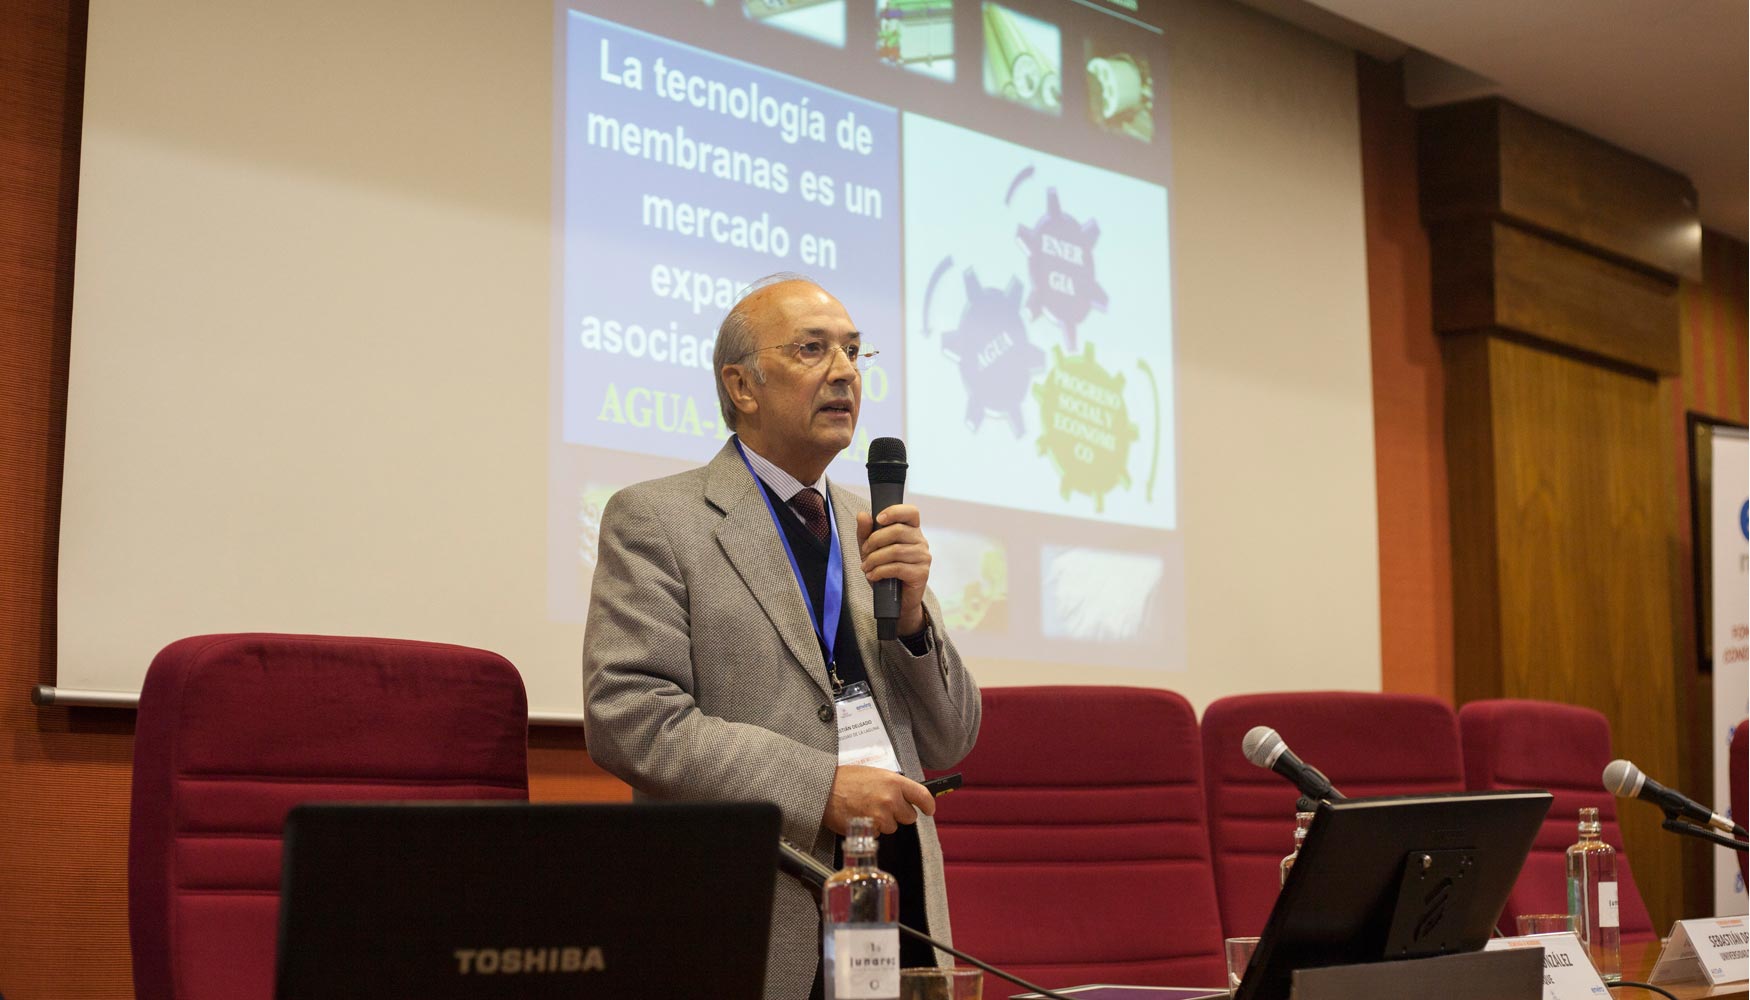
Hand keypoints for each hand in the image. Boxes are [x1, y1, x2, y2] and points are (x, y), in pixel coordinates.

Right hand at [822, 764, 934, 835]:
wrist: (824, 789)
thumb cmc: (846, 779)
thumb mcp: (875, 774)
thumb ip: (894, 785)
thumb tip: (907, 796)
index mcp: (894, 782)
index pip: (923, 796)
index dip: (928, 805)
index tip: (928, 809)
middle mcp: (890, 799)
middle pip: (909, 817)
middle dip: (899, 814)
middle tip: (883, 806)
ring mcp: (881, 815)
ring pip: (893, 827)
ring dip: (883, 822)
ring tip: (867, 809)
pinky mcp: (870, 828)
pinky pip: (879, 834)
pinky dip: (871, 829)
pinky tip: (861, 816)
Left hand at [857, 504, 930, 635]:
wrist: (896, 601)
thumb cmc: (886, 571)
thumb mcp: (871, 550)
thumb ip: (866, 532)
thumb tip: (862, 515)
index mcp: (912, 530)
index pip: (911, 512)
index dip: (895, 511)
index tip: (878, 519)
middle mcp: (921, 541)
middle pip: (897, 531)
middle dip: (874, 541)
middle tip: (864, 553)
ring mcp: (923, 557)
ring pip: (895, 550)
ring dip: (874, 559)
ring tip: (866, 567)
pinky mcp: (921, 573)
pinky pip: (897, 567)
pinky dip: (880, 571)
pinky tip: (872, 576)